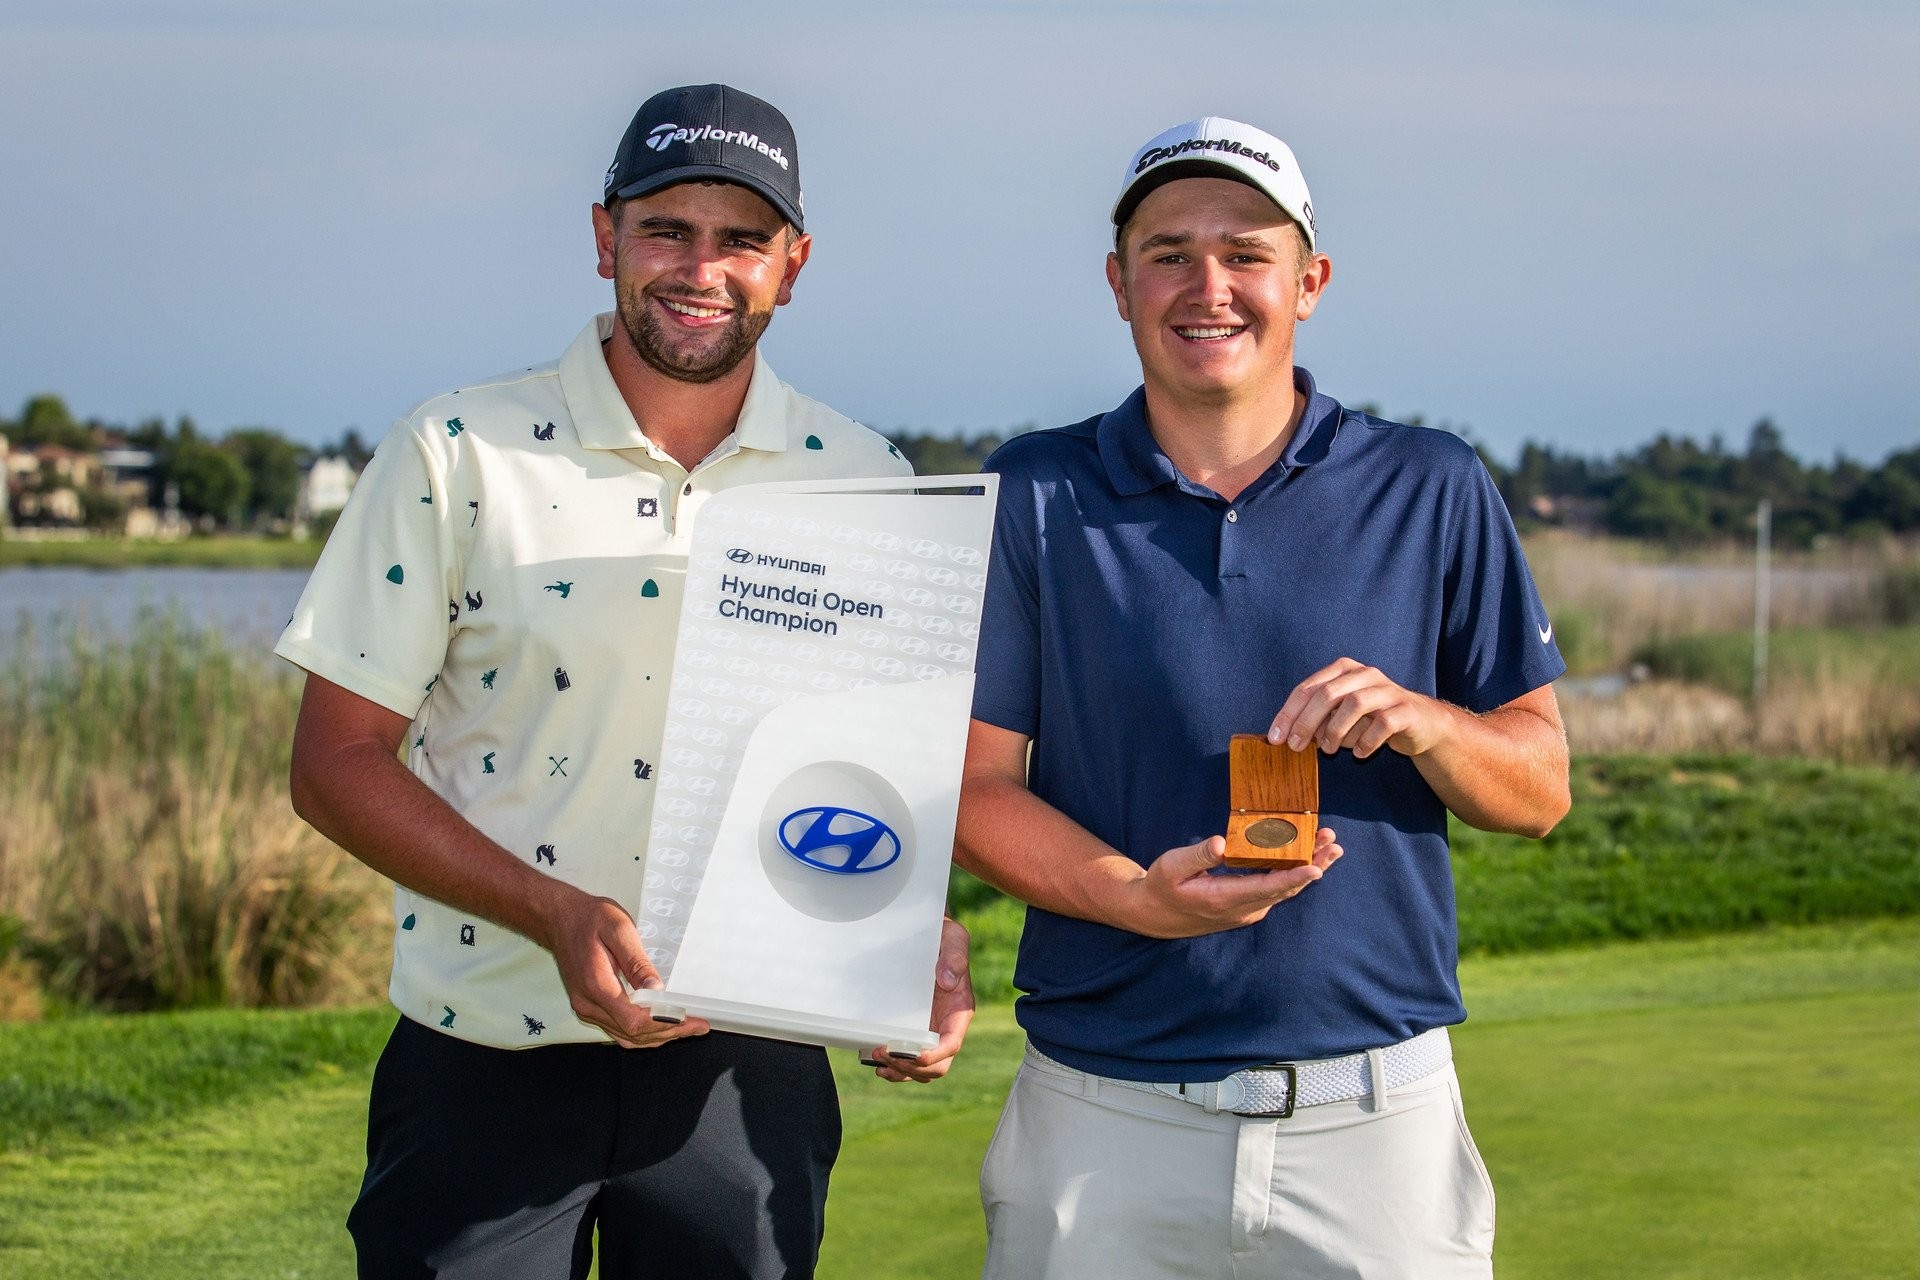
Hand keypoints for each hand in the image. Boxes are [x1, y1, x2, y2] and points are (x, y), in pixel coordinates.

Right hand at [539, 886, 709, 1048]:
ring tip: (686, 1027)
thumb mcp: (618, 929)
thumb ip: (637, 962)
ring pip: (626, 1037)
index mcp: (597, 985)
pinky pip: (618, 1030)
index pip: (635, 1020)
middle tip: (698, 1026)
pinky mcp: (588, 1007)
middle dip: (669, 1032)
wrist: (559, 918)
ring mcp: (586, 1008)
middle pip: (633, 1033)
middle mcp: (588, 1004)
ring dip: (657, 1036)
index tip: (693, 1022)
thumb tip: (656, 989)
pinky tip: (660, 1024)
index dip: (667, 1024)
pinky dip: (642, 1032)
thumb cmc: (589, 918)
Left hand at [864, 916, 974, 1082]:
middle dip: (912, 1068)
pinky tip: (876, 1061)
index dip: (934, 1056)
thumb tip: (947, 981)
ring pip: (922, 1069)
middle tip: (883, 1055)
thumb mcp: (954, 938)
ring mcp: (929, 1031)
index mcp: (959, 1011)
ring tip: (877, 1063)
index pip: (951, 1044)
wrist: (928, 936)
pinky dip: (895, 1067)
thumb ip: (954, 957)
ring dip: (901, 1072)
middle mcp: (946, 1026)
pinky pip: (908, 1059)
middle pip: (937, 1065)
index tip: (913, 1056)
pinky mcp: (913, 1030)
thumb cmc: (943, 937)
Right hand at [1121, 829, 1341, 939]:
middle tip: (1334, 844)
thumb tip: (1222, 843)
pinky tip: (1308, 856)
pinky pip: (1277, 889)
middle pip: (1285, 888)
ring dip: (1309, 867)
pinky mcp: (1249, 905)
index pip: (1266, 888)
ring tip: (1331, 847)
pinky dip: (1296, 872)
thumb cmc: (1162, 887)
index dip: (1293, 876)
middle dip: (1313, 865)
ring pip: (1285, 889)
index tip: (1317, 867)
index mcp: (1224, 898)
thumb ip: (1197, 855)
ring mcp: (1248, 909)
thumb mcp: (1171, 867)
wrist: (1156, 915)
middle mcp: (1243, 908)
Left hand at [1269, 657, 1453, 759]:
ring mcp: (1388, 690)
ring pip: (1354, 704)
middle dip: (1306, 722)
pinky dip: (1367, 741)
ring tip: (1328, 750)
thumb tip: (1289, 735)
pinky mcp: (1406, 710)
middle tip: (1296, 747)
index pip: (1308, 688)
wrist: (1421, 723)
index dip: (1288, 713)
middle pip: (1328, 694)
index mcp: (1344, 670)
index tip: (1275, 738)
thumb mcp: (1340, 717)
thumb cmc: (1372, 719)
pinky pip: (1383, 723)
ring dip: (1335, 730)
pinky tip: (1359, 752)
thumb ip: (1317, 720)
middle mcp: (1365, 674)